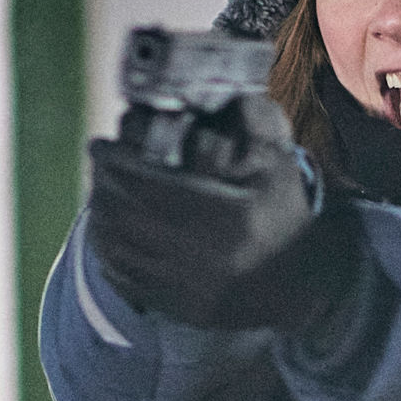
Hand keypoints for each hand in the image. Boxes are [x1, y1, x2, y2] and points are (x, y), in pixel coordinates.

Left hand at [87, 95, 353, 328]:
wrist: (303, 285)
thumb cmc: (285, 216)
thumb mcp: (280, 163)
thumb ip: (255, 123)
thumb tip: (228, 92)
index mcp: (221, 216)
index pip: (145, 184)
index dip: (113, 162)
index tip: (99, 143)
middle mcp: (197, 256)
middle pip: (122, 215)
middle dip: (101, 184)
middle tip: (98, 162)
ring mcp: (183, 287)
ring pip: (116, 248)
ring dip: (99, 215)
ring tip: (99, 190)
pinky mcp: (176, 308)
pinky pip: (124, 279)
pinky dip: (107, 252)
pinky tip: (107, 230)